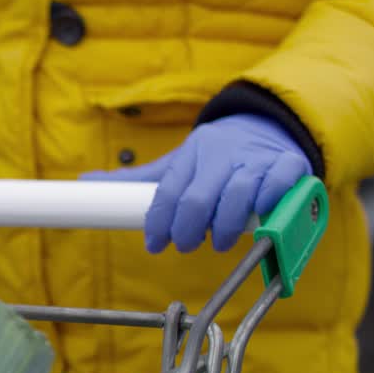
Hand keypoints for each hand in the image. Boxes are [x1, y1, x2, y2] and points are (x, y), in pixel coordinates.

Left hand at [82, 114, 311, 252]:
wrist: (267, 126)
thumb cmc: (214, 158)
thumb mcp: (176, 163)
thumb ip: (137, 180)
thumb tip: (84, 182)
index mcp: (191, 154)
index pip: (168, 191)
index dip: (158, 222)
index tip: (155, 244)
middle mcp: (222, 154)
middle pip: (198, 197)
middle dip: (187, 228)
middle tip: (185, 246)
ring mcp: (256, 159)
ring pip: (237, 194)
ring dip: (224, 226)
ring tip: (218, 242)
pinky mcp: (289, 164)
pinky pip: (279, 183)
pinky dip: (269, 202)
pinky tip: (259, 218)